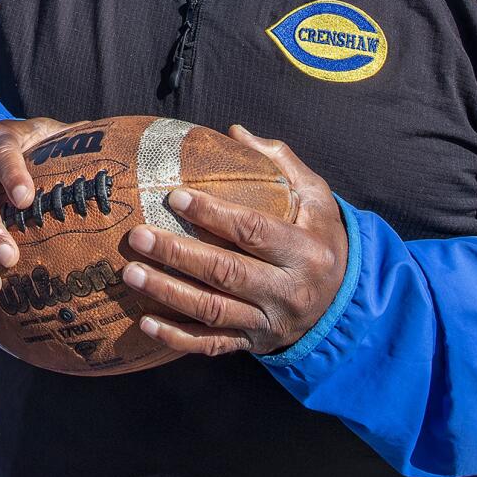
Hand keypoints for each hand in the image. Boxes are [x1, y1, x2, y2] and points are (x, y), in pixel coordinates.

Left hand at [120, 125, 347, 357]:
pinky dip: (176, 337)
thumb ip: (280, 162)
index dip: (214, 214)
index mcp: (304, 251)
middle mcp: (287, 290)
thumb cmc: (322, 239)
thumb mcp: (316, 198)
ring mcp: (269, 322)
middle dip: (178, 254)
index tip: (175, 197)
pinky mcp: (254, 344)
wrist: (346, 303)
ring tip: (131, 273)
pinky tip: (144, 323)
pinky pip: (211, 345)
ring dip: (168, 293)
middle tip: (139, 235)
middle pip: (226, 272)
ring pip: (213, 310)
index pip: (254, 230)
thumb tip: (235, 131)